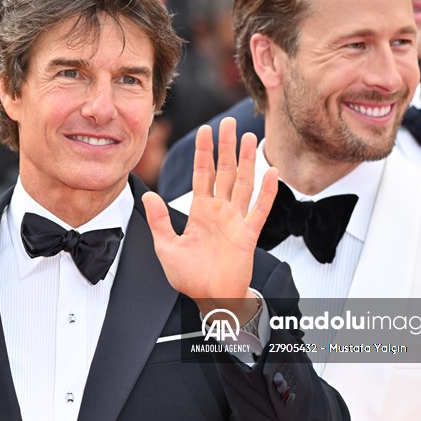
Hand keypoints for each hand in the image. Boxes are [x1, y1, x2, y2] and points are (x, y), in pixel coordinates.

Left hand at [142, 117, 277, 318]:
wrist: (209, 298)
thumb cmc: (189, 276)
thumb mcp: (166, 247)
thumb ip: (159, 221)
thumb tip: (149, 195)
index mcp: (200, 212)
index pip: (203, 174)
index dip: (205, 152)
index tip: (206, 130)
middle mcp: (219, 211)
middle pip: (225, 172)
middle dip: (227, 147)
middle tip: (230, 122)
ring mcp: (235, 221)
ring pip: (243, 184)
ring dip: (247, 161)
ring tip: (250, 137)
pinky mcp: (248, 235)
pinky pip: (259, 210)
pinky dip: (267, 192)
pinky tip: (272, 172)